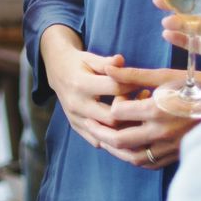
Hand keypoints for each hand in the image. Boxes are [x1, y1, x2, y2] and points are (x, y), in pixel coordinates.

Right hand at [41, 29, 135, 145]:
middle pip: (111, 118)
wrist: (57, 72)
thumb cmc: (78, 63)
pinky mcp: (76, 127)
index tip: (143, 85)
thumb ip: (107, 62)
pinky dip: (113, 142)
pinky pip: (98, 142)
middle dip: (130, 113)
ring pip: (105, 136)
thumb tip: (121, 60)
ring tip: (140, 123)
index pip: (114, 89)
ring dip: (125, 131)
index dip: (133, 86)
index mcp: (81, 84)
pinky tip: (127, 135)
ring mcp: (75, 118)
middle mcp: (77, 104)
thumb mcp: (91, 58)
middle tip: (143, 107)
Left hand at [85, 66, 200, 168]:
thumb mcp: (165, 76)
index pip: (118, 113)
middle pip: (120, 140)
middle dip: (101, 133)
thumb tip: (109, 68)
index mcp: (157, 110)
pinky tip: (129, 148)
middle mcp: (162, 132)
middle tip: (90, 125)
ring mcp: (170, 147)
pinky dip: (135, 157)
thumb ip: (134, 75)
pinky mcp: (177, 155)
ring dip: (115, 149)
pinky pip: (149, 164)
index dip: (113, 105)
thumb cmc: (196, 85)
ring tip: (106, 139)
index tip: (118, 98)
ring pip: (133, 157)